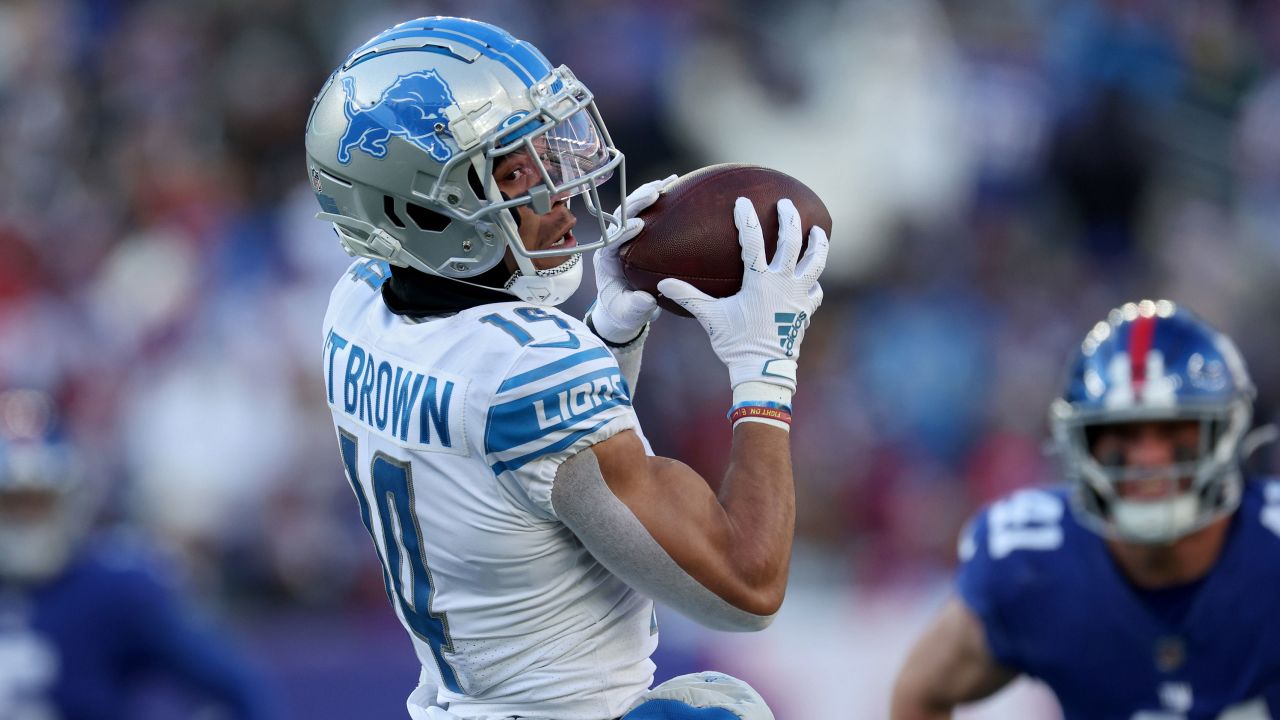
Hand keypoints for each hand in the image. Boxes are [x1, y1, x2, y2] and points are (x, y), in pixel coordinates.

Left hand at [589, 174, 677, 344]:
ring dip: (650, 193)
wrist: (623, 308)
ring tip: (670, 180)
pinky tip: (678, 185)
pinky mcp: (639, 234)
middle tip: (655, 192)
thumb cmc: (623, 312)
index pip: (612, 240)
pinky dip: (662, 198)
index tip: (638, 224)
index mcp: (606, 259)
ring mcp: (626, 236)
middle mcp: (614, 242)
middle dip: (637, 202)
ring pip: (635, 208)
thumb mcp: (628, 314)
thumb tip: (647, 300)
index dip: (624, 230)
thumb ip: (636, 308)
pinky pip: (649, 212)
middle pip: (621, 215)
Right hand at [658, 197, 826, 391]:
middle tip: (785, 203)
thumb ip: (689, 297)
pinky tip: (811, 278)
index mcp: (760, 281)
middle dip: (789, 218)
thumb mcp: (711, 318)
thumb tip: (662, 284)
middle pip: (791, 242)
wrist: (764, 369)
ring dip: (816, 243)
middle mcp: (784, 283)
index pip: (753, 241)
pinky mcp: (806, 310)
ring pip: (814, 261)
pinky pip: (815, 290)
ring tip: (817, 228)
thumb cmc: (736, 343)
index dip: (747, 219)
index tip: (743, 201)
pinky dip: (813, 281)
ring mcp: (799, 295)